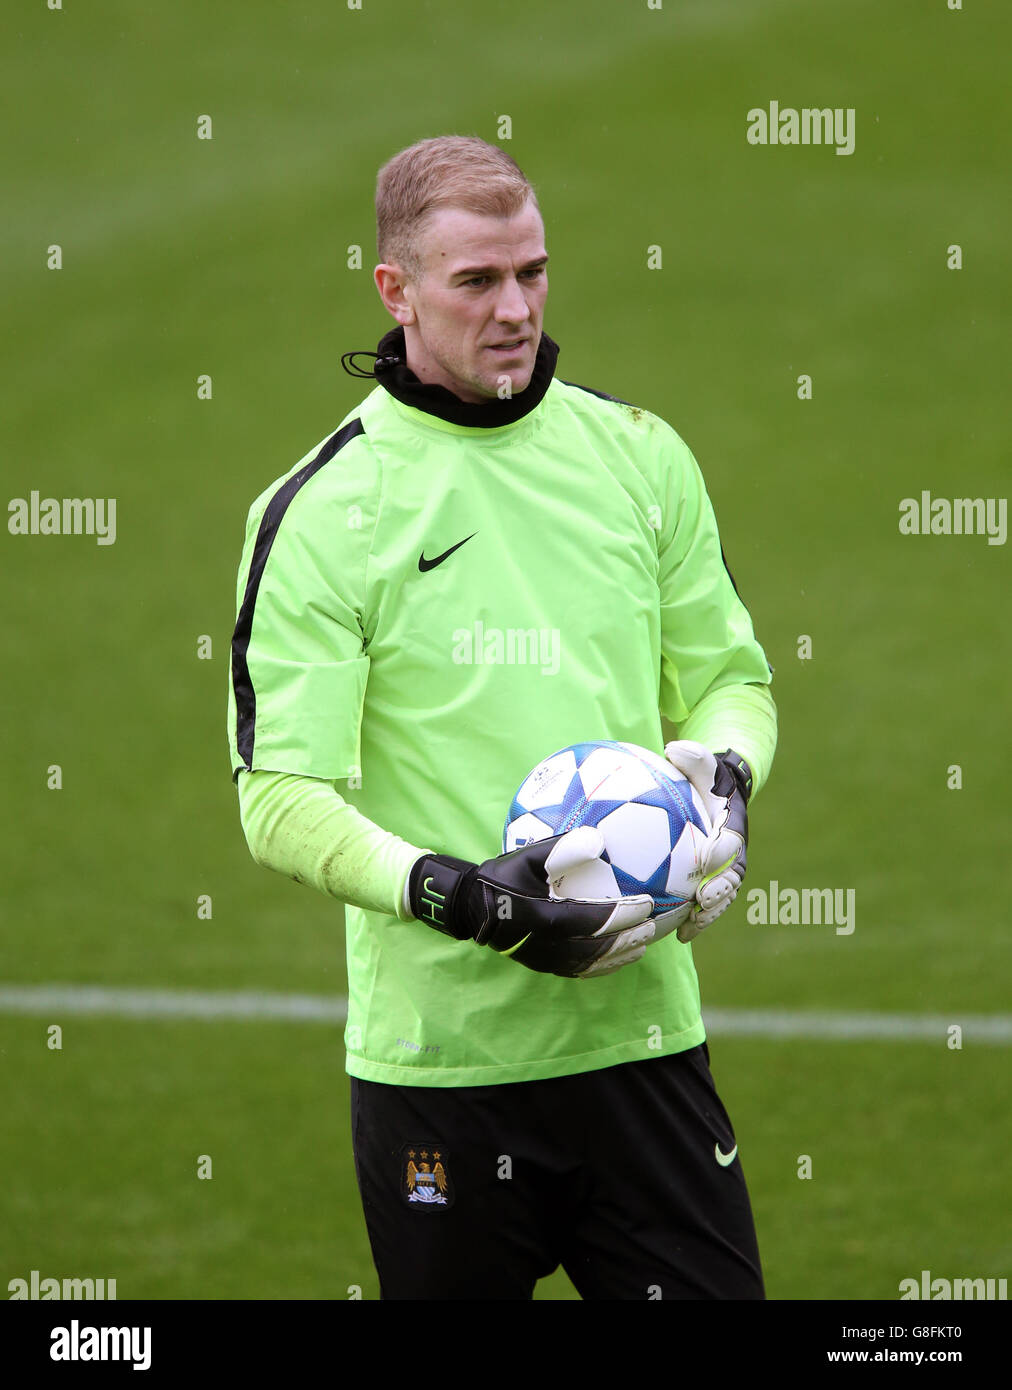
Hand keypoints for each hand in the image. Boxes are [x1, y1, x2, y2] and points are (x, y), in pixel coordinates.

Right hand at [407, 826, 655, 978]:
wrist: (470, 908)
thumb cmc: (501, 878)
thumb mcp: (526, 857)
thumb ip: (560, 849)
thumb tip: (598, 839)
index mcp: (539, 916)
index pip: (589, 920)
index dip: (620, 915)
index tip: (644, 904)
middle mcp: (542, 944)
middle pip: (594, 949)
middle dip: (626, 940)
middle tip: (650, 928)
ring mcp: (541, 959)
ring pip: (589, 965)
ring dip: (618, 957)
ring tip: (641, 946)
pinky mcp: (540, 966)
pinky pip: (577, 972)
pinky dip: (601, 967)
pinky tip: (617, 959)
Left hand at [662, 741, 752, 941]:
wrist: (717, 796)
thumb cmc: (705, 778)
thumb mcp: (701, 763)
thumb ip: (693, 756)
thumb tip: (674, 748)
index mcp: (732, 822)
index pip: (730, 836)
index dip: (722, 847)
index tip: (707, 855)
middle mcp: (734, 849)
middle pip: (733, 874)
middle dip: (721, 889)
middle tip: (703, 899)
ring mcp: (726, 869)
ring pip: (723, 895)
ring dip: (710, 912)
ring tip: (692, 926)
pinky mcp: (713, 882)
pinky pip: (708, 905)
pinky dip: (698, 920)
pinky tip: (679, 935)